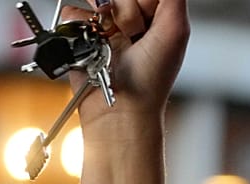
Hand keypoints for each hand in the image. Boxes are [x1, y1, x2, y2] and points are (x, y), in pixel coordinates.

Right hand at [64, 0, 190, 126]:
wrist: (119, 108)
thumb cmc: (150, 79)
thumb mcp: (175, 31)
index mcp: (157, 17)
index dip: (142, 3)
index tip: (145, 23)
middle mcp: (132, 19)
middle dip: (126, 12)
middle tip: (133, 36)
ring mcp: (106, 26)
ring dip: (103, 17)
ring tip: (113, 41)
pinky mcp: (83, 34)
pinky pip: (73, 12)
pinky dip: (80, 25)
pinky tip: (95, 43)